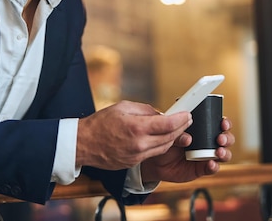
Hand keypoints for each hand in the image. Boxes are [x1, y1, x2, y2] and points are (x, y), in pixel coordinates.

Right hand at [76, 101, 191, 169]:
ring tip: (178, 128)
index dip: (181, 119)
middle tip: (187, 120)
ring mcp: (137, 156)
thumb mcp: (123, 107)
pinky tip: (162, 137)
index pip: (168, 124)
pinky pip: (153, 153)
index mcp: (137, 127)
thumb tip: (161, 114)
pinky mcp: (134, 163)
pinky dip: (161, 145)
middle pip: (169, 137)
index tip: (187, 114)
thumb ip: (145, 110)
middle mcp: (139, 144)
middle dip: (181, 128)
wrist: (84, 144)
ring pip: (164, 147)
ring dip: (173, 138)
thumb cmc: (101, 123)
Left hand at [140, 117, 233, 182]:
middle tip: (220, 139)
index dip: (224, 123)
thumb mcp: (170, 133)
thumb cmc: (165, 141)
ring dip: (224, 153)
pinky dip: (214, 166)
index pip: (219, 123)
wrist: (156, 160)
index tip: (223, 123)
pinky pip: (212, 168)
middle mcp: (207, 142)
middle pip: (226, 139)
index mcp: (202, 128)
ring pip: (223, 154)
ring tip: (218, 152)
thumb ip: (179, 133)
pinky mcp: (202, 169)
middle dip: (227, 138)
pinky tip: (211, 164)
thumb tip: (188, 138)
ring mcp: (206, 156)